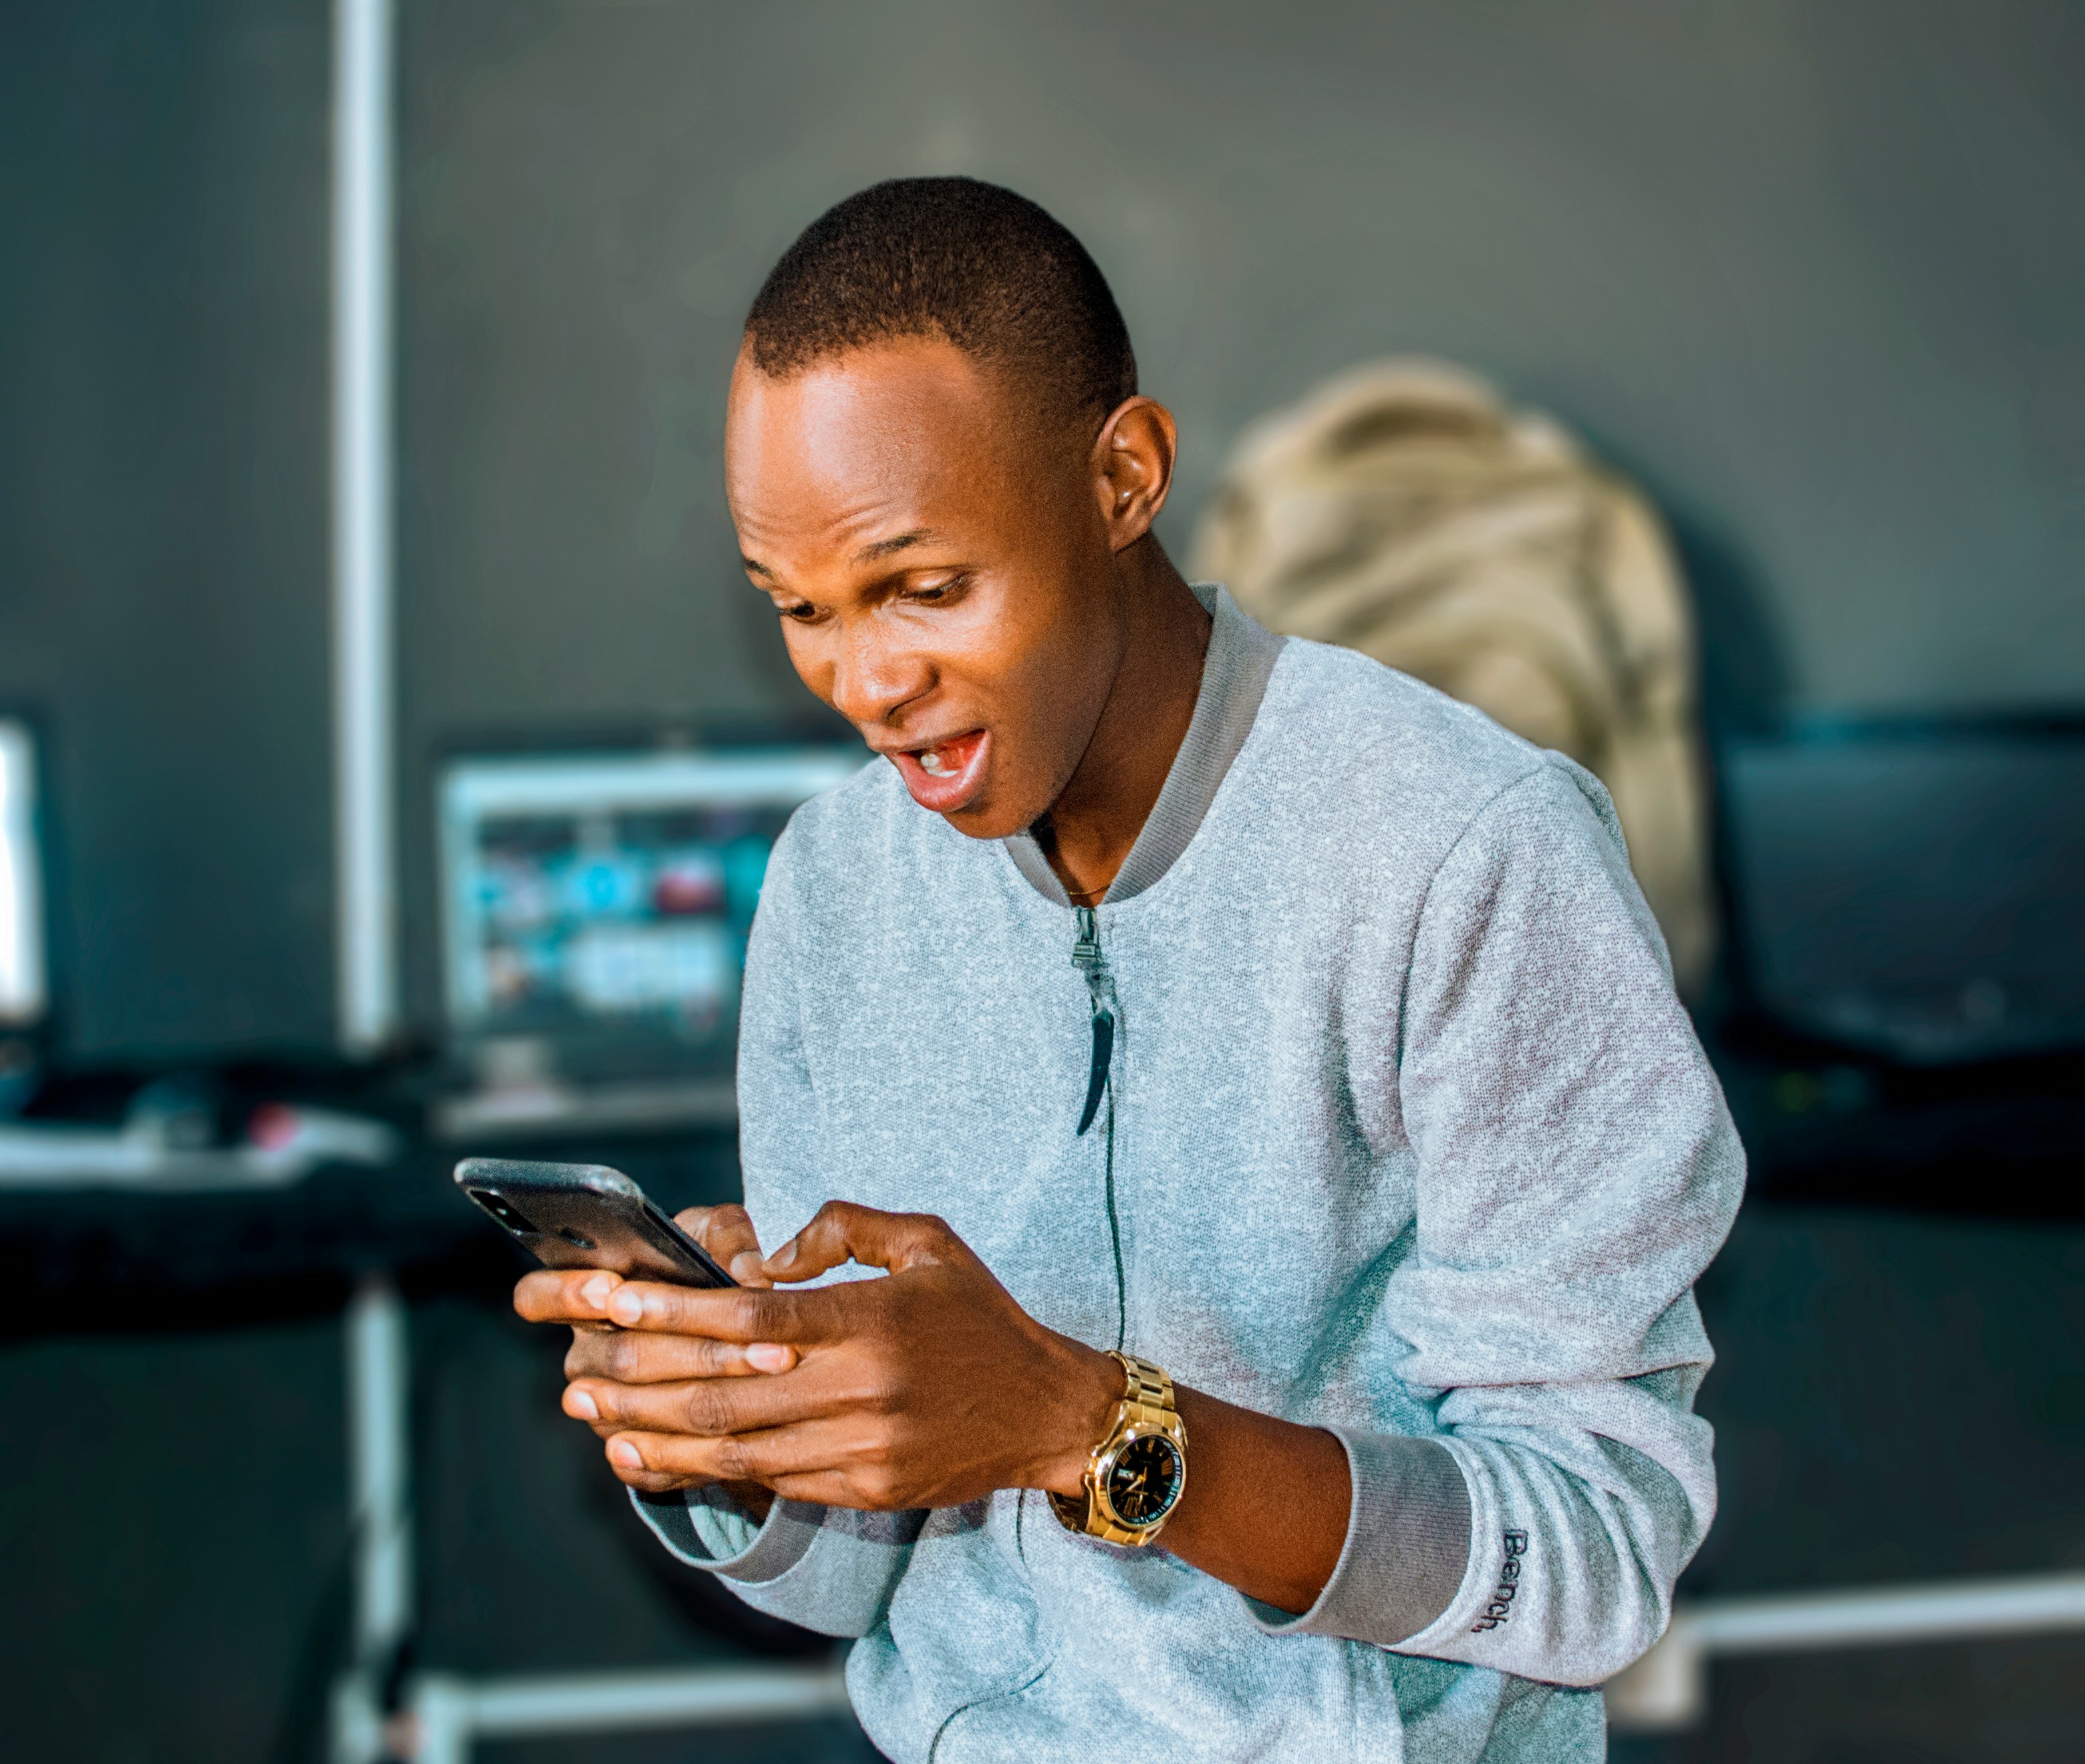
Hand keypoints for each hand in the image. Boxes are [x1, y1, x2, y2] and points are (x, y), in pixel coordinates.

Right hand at [512, 1203, 794, 1508]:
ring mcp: (601, 1408)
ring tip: (772, 1367)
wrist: (731, 1339)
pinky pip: (647, 1463)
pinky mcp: (628, 1453)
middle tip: (758, 1336)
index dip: (566, 1294)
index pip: (537, 1297)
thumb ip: (727, 1236)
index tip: (611, 1287)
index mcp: (586, 1294)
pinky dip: (694, 1449)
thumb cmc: (708, 1270)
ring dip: (709, 1391)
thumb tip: (748, 1274)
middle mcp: (586, 1353)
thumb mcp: (716, 1235)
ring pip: (637, 1409)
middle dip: (693, 1346)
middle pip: (615, 1356)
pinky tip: (739, 1434)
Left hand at [549, 1201, 1122, 1510]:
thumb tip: (769, 1254)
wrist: (1049, 1413)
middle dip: (637, 1379)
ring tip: (592, 1415)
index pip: (751, 1320)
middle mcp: (861, 1390)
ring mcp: (859, 1448)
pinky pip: (764, 1482)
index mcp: (872, 1321)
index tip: (612, 1301)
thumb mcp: (929, 1242)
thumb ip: (845, 1228)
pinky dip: (699, 1471)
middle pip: (723, 1390)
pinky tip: (651, 1457)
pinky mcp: (862, 1488)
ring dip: (652, 1432)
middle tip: (576, 1368)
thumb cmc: (981, 1318)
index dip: (673, 1313)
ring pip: (732, 1447)